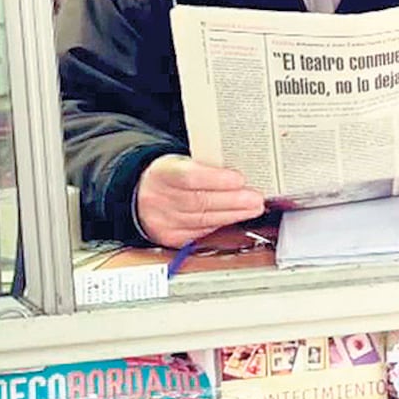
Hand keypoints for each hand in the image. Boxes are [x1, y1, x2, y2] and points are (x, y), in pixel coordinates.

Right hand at [135, 154, 265, 248]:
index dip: (216, 179)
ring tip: (254, 208)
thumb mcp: (182, 162)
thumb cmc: (170, 175)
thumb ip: (207, 165)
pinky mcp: (170, 237)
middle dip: (233, 201)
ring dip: (233, 215)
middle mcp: (159, 198)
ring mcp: (163, 221)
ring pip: (202, 220)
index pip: (189, 177)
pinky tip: (236, 218)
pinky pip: (200, 233)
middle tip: (256, 198)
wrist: (142, 194)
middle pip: (199, 202)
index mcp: (162, 173)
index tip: (239, 179)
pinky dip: (221, 225)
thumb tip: (241, 171)